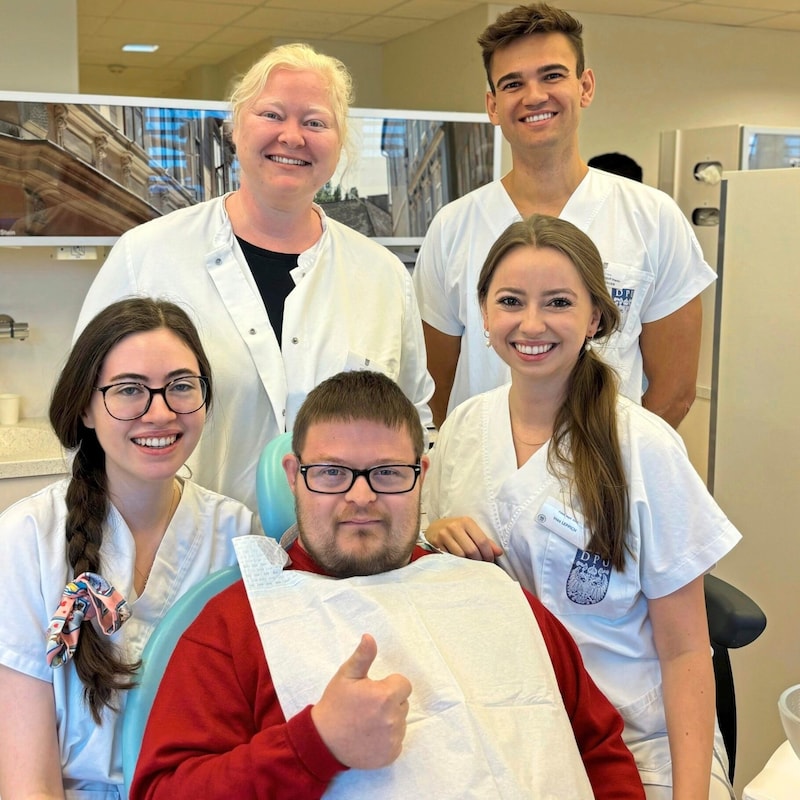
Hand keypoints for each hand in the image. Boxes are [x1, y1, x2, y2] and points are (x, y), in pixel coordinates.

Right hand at [311, 634, 410, 769]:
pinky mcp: (391, 755)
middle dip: (389, 702)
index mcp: (385, 696)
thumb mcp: (346, 675)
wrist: (323, 740)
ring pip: (401, 722)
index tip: (373, 691)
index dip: (389, 685)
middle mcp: (393, 718)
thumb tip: (369, 637)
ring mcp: (393, 739)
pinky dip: (387, 739)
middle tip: (368, 707)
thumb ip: (363, 656)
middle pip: (403, 703)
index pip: (404, 685)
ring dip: (389, 720)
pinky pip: (397, 741)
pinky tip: (370, 737)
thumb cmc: (336, 704)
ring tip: (367, 722)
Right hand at [425, 517, 503, 560]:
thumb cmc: (457, 530)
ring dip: (468, 563)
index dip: (488, 554)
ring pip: (461, 556)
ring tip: (471, 564)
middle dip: (479, 560)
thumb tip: (499, 553)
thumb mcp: (471, 531)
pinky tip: (460, 562)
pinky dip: (457, 563)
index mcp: (466, 521)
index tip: (490, 560)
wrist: (434, 528)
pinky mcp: (436, 544)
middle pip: (472, 550)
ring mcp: (444, 535)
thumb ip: (486, 541)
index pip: (482, 541)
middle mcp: (454, 527)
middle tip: (481, 564)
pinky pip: (450, 558)